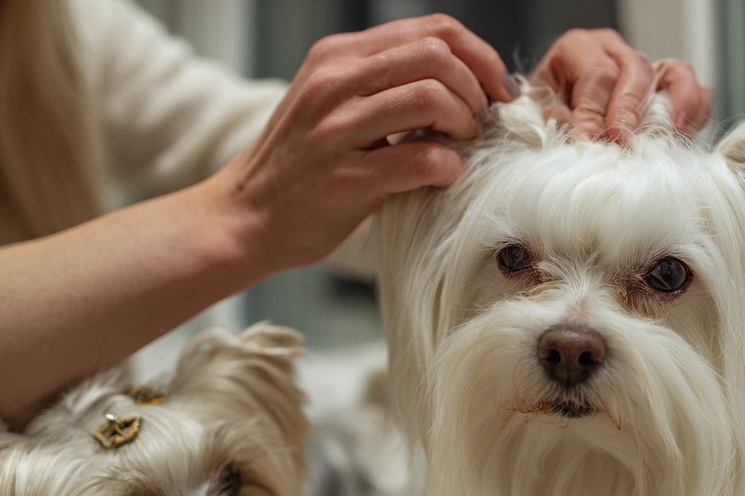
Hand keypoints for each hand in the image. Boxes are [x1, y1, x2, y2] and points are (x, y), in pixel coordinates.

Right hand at [209, 14, 514, 272]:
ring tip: (460, 146)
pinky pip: (421, 158)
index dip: (479, 56)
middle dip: (475, 90)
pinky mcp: (345, 177)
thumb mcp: (334, 103)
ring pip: (431, 97)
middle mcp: (334, 82)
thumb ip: (386, 84)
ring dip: (463, 124)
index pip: (432, 30)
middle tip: (478, 123)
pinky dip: (448, 167)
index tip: (497, 88)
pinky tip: (443, 176)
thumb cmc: (302, 165)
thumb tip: (465, 84)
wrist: (247, 215)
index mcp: (338, 57)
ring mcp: (336, 129)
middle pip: (437, 55)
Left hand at [531, 29, 710, 142]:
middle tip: (624, 141)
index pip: (596, 76)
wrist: (555, 114)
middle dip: (631, 109)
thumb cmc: (546, 112)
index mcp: (578, 48)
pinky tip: (686, 130)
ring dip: (677, 102)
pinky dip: (695, 108)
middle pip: (634, 71)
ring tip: (674, 129)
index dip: (593, 112)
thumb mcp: (539, 113)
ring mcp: (643, 67)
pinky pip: (693, 88)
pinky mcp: (664, 87)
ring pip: (672, 72)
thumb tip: (585, 135)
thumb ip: (557, 120)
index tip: (588, 142)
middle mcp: (614, 51)